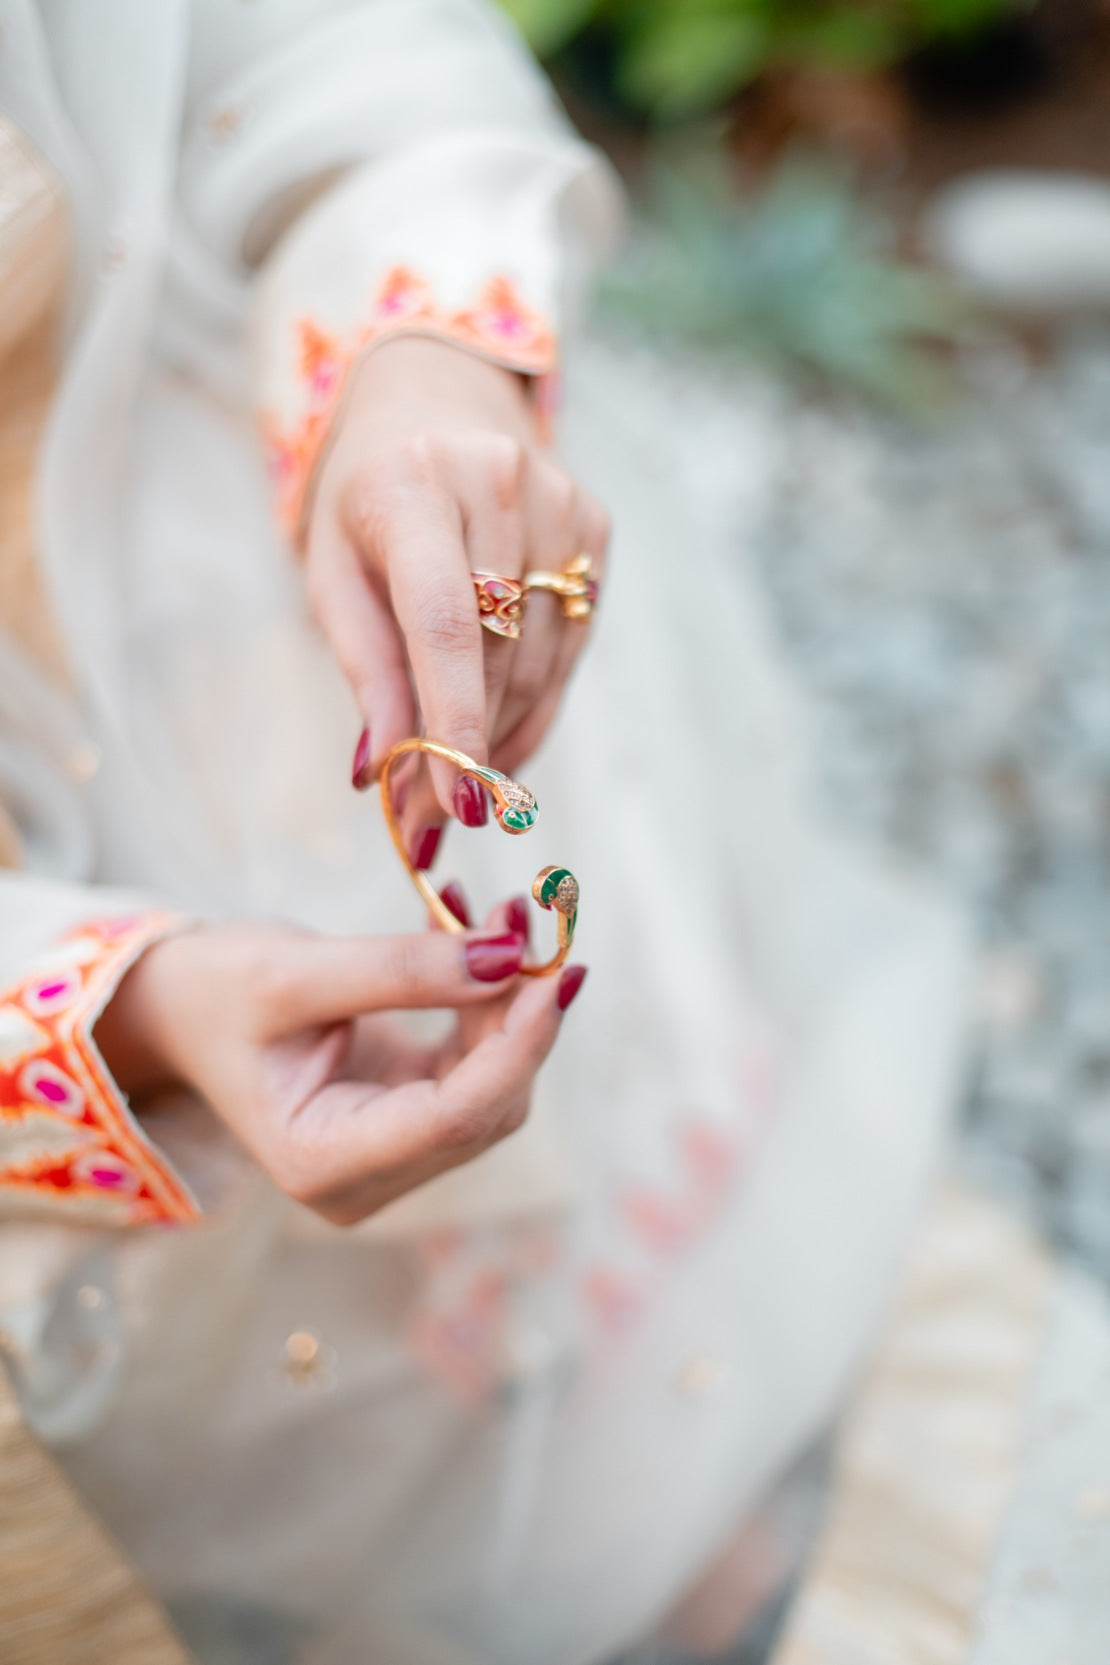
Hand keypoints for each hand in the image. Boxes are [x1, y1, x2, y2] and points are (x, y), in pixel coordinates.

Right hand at [95, 910, 586, 1224]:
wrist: (181, 1006)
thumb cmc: (216, 991)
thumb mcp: (295, 972)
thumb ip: (402, 970)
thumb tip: (509, 959)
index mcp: (322, 1163)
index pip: (455, 1118)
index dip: (517, 1046)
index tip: (555, 969)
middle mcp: (363, 1179)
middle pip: (485, 1107)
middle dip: (517, 1014)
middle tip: (524, 916)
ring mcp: (388, 1157)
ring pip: (492, 1088)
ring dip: (508, 1003)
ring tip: (499, 913)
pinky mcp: (407, 1123)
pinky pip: (474, 1069)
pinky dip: (486, 1006)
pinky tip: (477, 939)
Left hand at [305, 336, 609, 856]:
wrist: (435, 404)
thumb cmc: (368, 502)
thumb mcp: (333, 572)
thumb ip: (362, 667)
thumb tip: (381, 770)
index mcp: (415, 483)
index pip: (446, 619)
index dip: (452, 718)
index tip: (452, 802)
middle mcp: (498, 483)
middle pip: (497, 655)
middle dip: (462, 750)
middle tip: (425, 818)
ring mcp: (559, 503)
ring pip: (541, 663)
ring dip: (500, 739)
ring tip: (456, 786)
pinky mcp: (595, 527)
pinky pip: (571, 647)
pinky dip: (534, 707)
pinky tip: (499, 739)